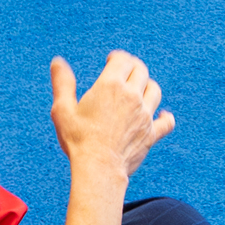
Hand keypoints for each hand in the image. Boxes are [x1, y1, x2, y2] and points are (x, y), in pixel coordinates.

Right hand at [49, 50, 174, 188]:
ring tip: (139, 89)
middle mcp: (132, 96)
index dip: (117, 57)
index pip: (123, 60)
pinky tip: (162, 115)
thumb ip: (62, 83)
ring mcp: (145, 115)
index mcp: (111, 86)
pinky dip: (165, 117)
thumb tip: (58, 61)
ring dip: (147, 86)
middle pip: (141, 71)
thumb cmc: (78, 139)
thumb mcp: (63, 109)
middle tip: (125, 70)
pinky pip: (166, 122)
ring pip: (154, 90)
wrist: (99, 168)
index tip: (111, 60)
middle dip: (133, 67)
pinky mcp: (151, 134)